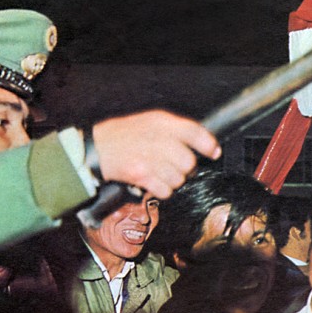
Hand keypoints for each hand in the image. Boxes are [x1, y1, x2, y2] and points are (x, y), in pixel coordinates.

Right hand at [92, 110, 220, 198]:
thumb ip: (176, 129)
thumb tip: (204, 142)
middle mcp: (157, 139)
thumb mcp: (151, 121)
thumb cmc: (126, 135)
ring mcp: (149, 159)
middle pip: (189, 162)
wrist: (97, 148)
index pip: (194, 132)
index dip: (208, 144)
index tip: (214, 152)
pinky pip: (166, 191)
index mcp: (161, 122)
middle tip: (176, 166)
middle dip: (186, 168)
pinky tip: (154, 181)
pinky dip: (162, 190)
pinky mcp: (141, 176)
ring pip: (179, 179)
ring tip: (161, 173)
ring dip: (174, 180)